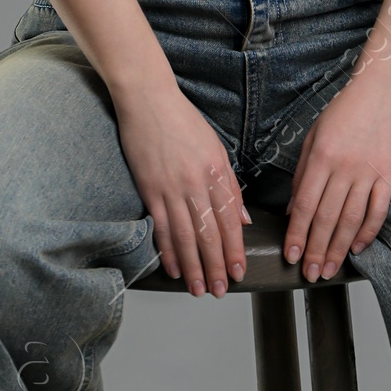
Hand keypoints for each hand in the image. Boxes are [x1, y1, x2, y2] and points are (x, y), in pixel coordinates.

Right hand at [115, 87, 249, 296]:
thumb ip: (229, 186)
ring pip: (186, 237)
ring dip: (194, 267)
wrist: (148, 100)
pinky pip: (161, 227)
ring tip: (200, 289)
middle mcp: (196, 183)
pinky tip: (174, 269)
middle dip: (217, 266)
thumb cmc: (183, 121)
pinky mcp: (149, 189)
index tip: (240, 271)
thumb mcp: (217, 149)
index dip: (235, 250)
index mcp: (217, 172)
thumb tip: (243, 221)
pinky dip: (168, 251)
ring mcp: (171, 188)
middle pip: (210, 234)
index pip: (231, 221)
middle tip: (222, 290)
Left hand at [285, 55, 390, 279]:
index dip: (296, 234)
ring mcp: (368, 172)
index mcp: (321, 158)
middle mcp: (344, 168)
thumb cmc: (345, 110)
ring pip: (351, 219)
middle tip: (309, 273)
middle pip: (327, 218)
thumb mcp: (314, 136)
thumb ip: (303, 173)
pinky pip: (378, 209)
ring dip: (339, 248)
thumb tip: (294, 208)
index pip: (305, 205)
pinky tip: (359, 247)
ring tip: (329, 268)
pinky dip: (368, 231)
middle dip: (315, 250)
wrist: (383, 89)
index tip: (290, 255)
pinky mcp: (389, 173)